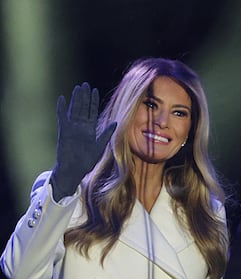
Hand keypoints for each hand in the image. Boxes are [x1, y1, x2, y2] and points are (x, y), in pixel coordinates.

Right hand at [50, 82, 115, 200]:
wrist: (75, 169)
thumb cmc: (87, 160)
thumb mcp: (100, 146)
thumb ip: (107, 134)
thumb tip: (116, 123)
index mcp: (90, 130)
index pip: (92, 112)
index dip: (93, 101)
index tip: (95, 91)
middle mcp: (81, 127)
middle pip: (83, 108)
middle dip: (85, 97)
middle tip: (86, 85)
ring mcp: (72, 128)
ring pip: (74, 110)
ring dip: (75, 99)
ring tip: (77, 88)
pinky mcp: (64, 131)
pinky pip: (62, 117)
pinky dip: (61, 108)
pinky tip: (62, 98)